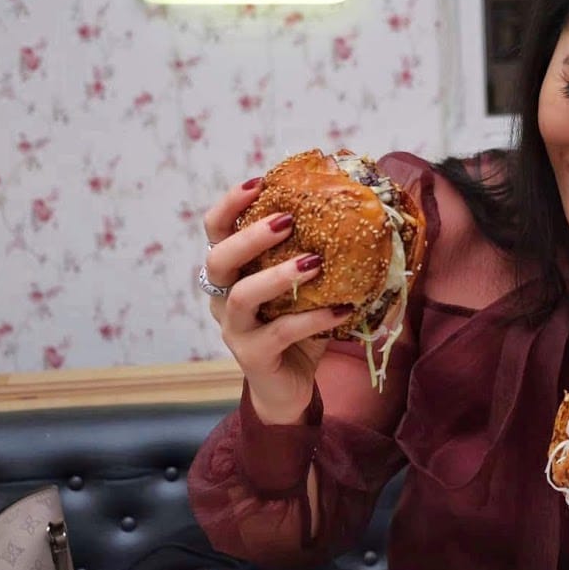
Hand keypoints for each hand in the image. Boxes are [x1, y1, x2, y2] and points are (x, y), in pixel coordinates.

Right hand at [203, 178, 351, 424]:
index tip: (258, 182)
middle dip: (251, 236)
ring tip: (315, 262)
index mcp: (232, 274)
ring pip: (243, 296)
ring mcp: (234, 329)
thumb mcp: (302, 287)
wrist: (289, 387)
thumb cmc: (296, 327)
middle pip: (219, 259)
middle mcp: (223, 299)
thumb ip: (312, 253)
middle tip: (288, 220)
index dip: (229, 205)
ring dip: (278, 275)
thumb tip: (352, 209)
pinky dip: (312, 318)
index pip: (216, 231)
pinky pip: (279, 332)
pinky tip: (341, 309)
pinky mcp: (253, 357)